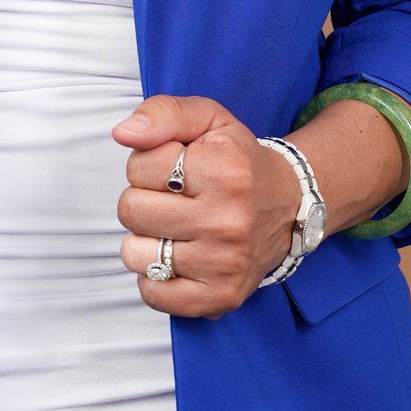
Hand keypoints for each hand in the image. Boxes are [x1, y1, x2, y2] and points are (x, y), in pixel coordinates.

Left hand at [110, 94, 302, 317]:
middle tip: (173, 199)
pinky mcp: (220, 297)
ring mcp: (224, 264)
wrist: (288, 205)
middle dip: (144, 199)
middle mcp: (226, 220)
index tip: (174, 168)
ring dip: (146, 238)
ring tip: (176, 228)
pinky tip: (178, 256)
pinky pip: (152, 293)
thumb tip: (122, 133)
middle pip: (131, 210)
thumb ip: (164, 113)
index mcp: (224, 170)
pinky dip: (154, 276)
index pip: (139, 167)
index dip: (148, 164)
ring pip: (135, 253)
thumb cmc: (238, 160)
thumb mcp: (209, 119)